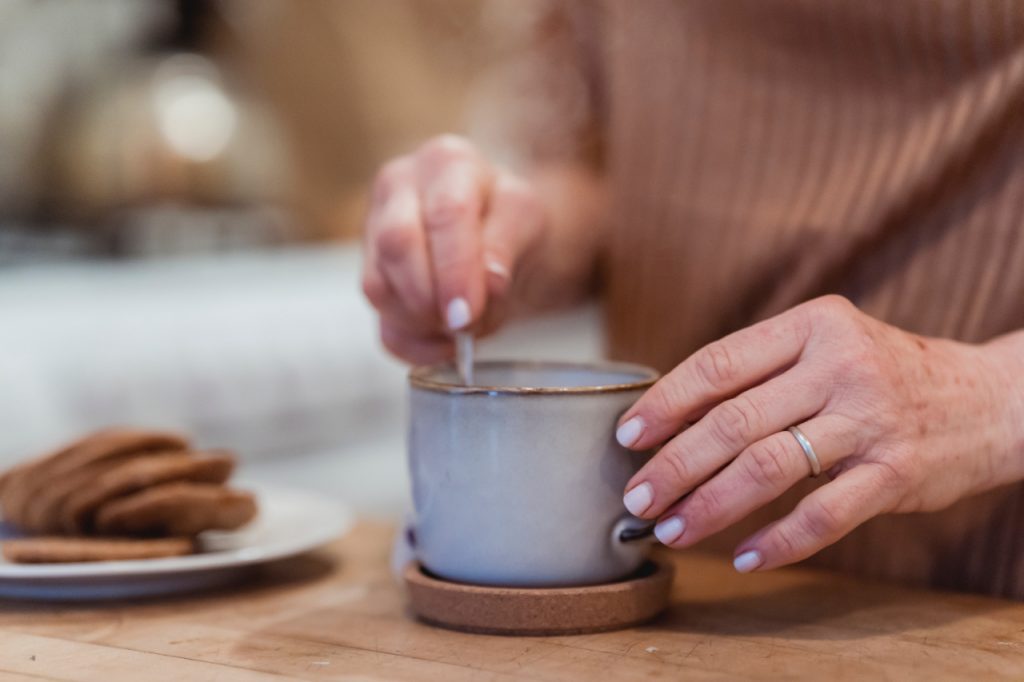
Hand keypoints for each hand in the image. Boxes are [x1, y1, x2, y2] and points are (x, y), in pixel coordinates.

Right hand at [361, 134, 546, 362]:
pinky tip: (444, 341)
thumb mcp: (526, 220)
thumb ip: (507, 245)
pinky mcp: (369, 273)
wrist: (495, 231)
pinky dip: (413, 342)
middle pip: (397, 245)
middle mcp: (398, 186)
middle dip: (430, 297)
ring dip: (422, 321)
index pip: (445, 213)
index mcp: (446, 162)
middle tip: (464, 325)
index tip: (467, 313)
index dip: (455, 269)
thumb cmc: (508, 218)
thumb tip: (489, 283)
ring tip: (462, 326)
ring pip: (378, 286)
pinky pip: (379, 320)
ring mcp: (373, 230)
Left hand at [616, 295, 1022, 572]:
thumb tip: (672, 417)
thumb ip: (760, 372)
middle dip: (675, 463)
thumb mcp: (826, 347)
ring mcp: (870, 420)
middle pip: (734, 420)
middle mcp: (840, 365)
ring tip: (673, 528)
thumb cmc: (883, 374)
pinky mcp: (896, 472)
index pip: (719, 363)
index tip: (629, 434)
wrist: (989, 401)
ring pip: (769, 467)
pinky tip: (743, 556)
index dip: (666, 401)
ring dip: (710, 503)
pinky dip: (778, 541)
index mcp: (812, 325)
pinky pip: (824, 515)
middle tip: (638, 495)